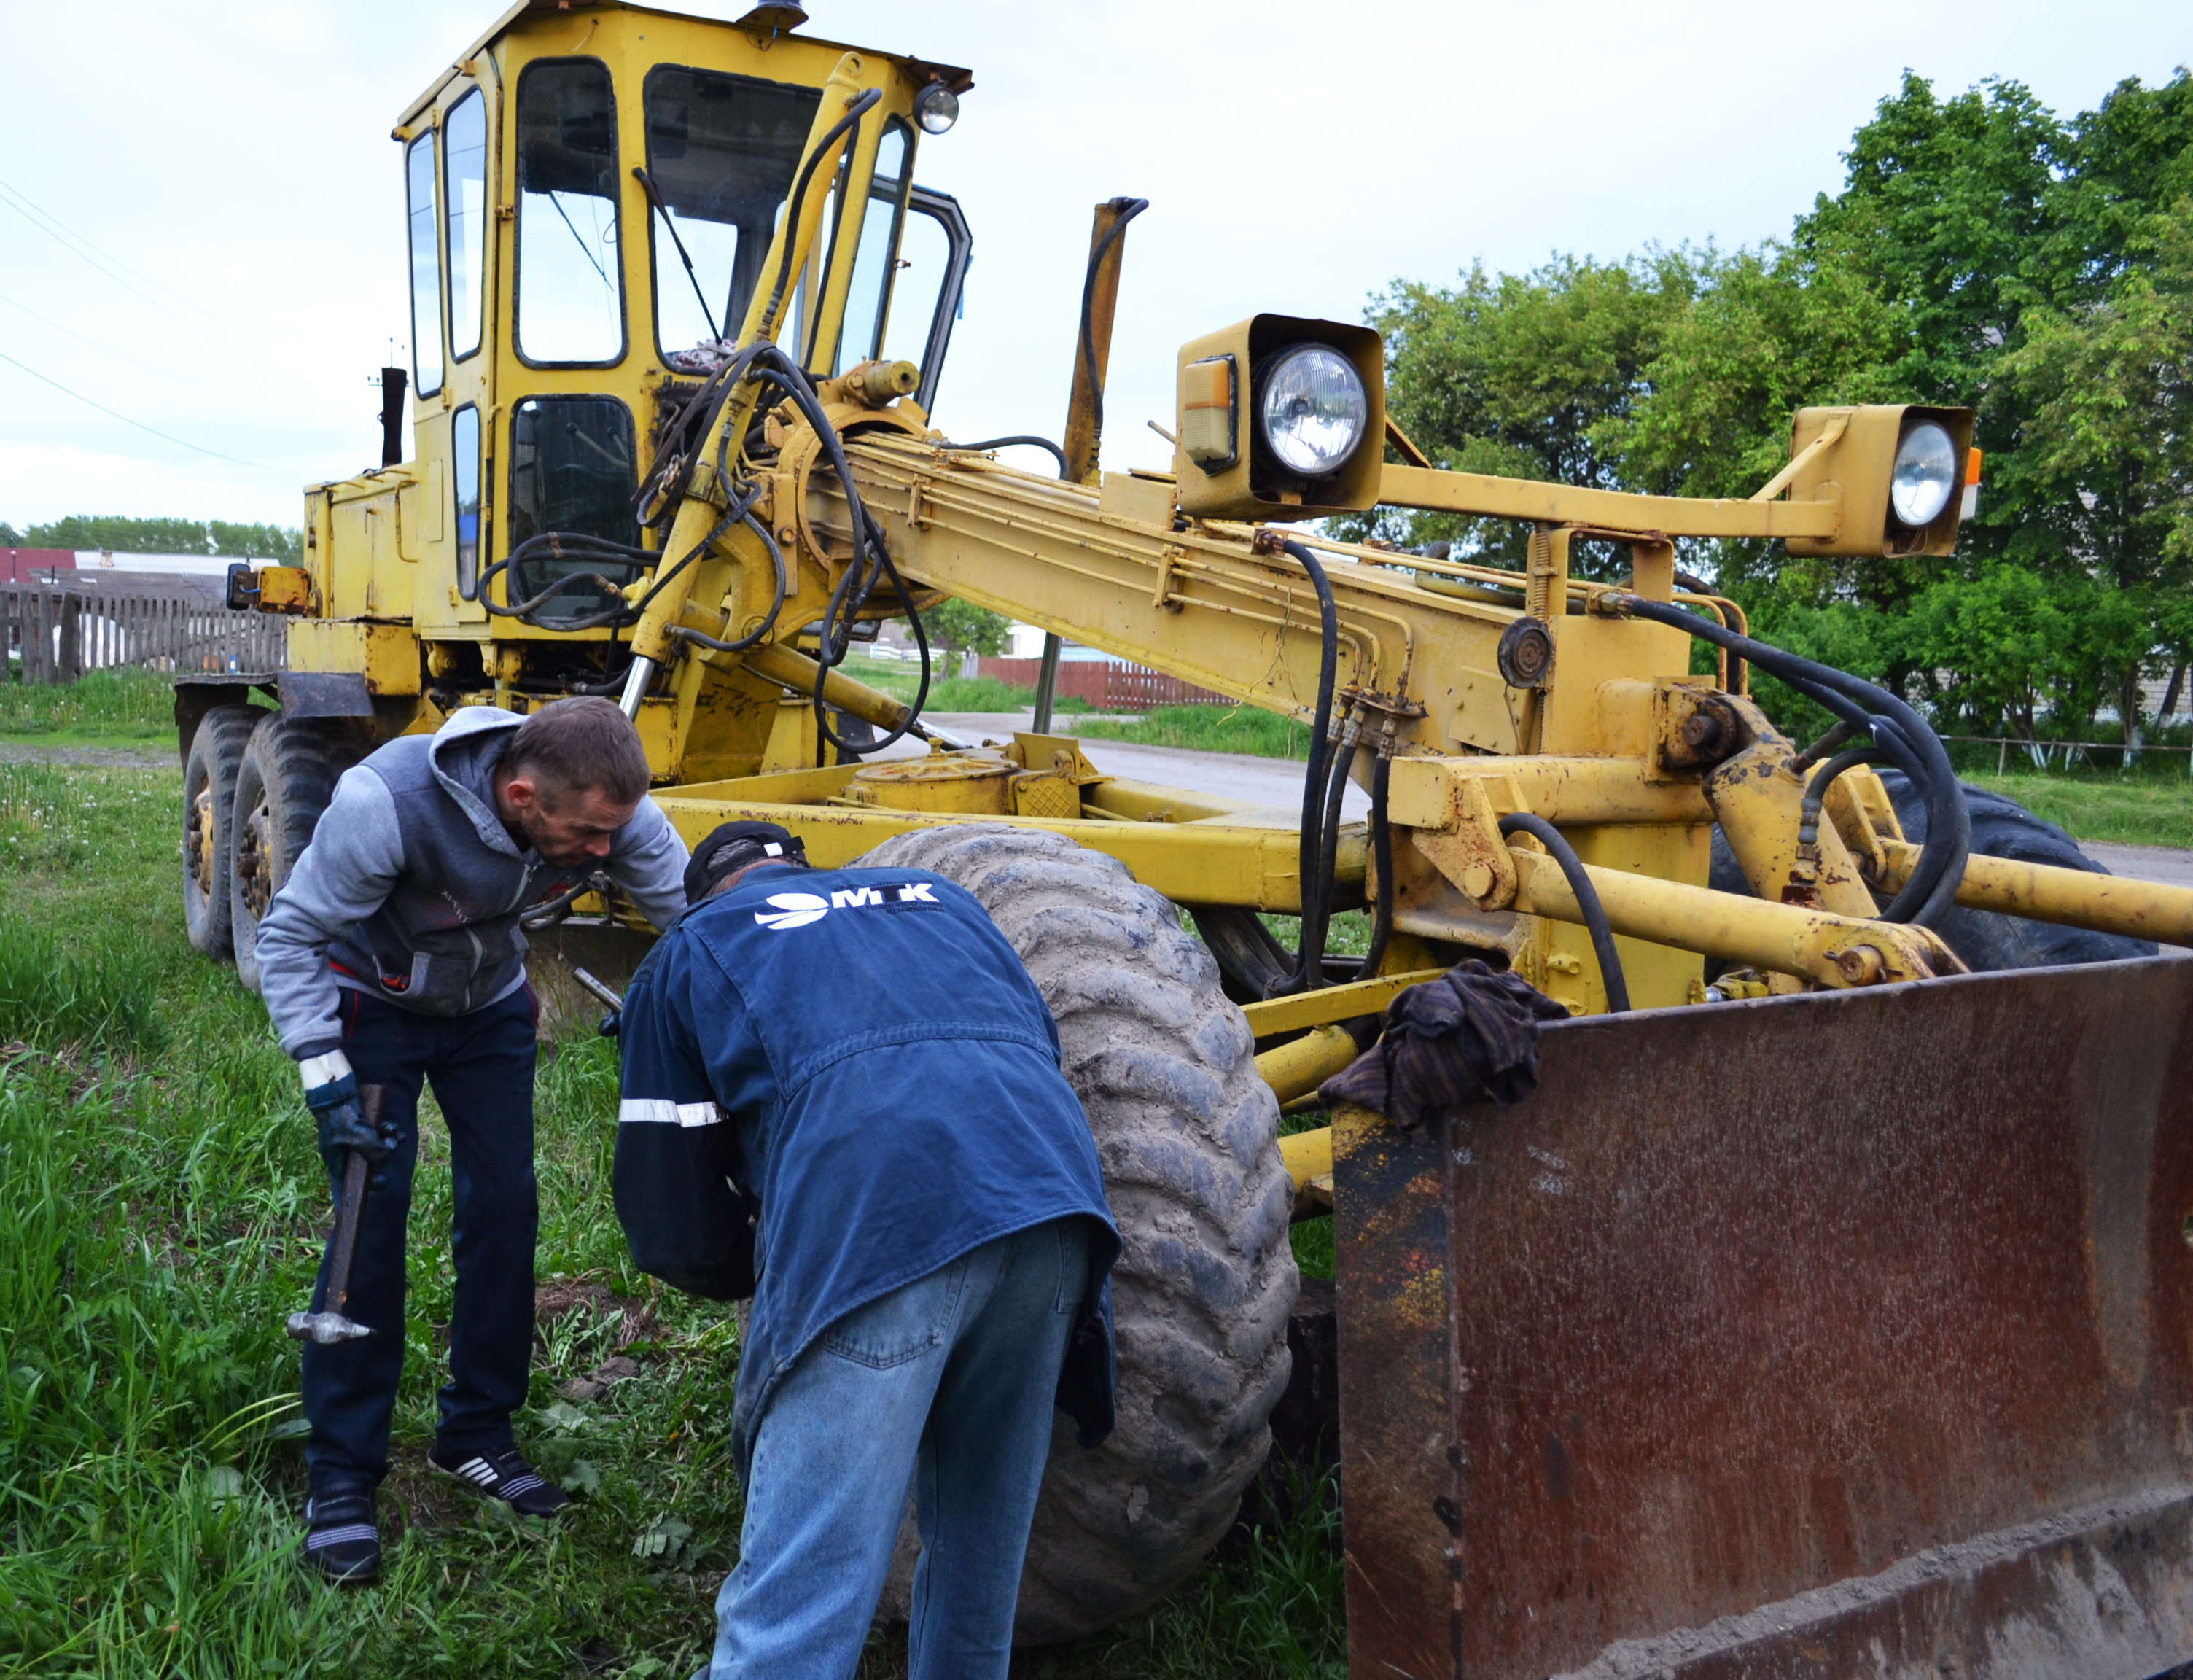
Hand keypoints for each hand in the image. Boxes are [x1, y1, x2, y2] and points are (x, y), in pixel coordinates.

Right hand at [302, 1057, 395, 1181]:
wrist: (336, 1090)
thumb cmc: (341, 1114)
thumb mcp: (357, 1134)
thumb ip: (372, 1149)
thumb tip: (386, 1161)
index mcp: (336, 1158)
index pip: (352, 1178)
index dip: (368, 1182)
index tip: (384, 1182)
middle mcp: (344, 1150)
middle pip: (367, 1162)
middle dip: (383, 1155)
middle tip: (392, 1146)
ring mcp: (353, 1138)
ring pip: (375, 1147)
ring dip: (389, 1142)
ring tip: (397, 1135)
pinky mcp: (361, 1126)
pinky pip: (377, 1134)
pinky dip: (387, 1132)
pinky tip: (393, 1128)